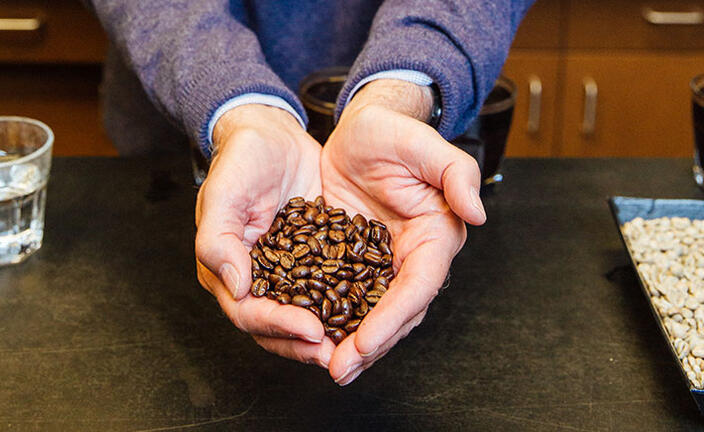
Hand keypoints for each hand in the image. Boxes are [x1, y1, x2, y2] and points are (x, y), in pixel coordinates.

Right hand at [195, 104, 335, 367]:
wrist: (270, 135)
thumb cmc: (240, 161)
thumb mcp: (223, 194)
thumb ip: (218, 241)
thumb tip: (236, 287)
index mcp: (227, 270)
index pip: (249, 312)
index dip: (279, 325)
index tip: (311, 330)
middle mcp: (255, 279)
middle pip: (277, 326)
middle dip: (306, 344)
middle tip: (339, 354)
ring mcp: (284, 272)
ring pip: (303, 315)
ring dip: (328, 334)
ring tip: (357, 345)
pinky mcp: (312, 260)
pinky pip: (327, 289)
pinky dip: (343, 304)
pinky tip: (369, 311)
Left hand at [320, 79, 486, 384]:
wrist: (361, 130)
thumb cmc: (395, 134)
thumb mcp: (426, 145)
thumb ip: (457, 175)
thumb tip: (477, 215)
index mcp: (435, 238)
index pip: (418, 286)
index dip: (393, 317)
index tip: (366, 342)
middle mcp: (411, 258)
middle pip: (397, 312)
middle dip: (371, 344)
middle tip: (341, 369)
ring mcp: (381, 264)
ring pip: (372, 313)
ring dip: (353, 344)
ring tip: (329, 368)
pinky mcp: (353, 262)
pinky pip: (345, 298)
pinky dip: (333, 321)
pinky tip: (310, 338)